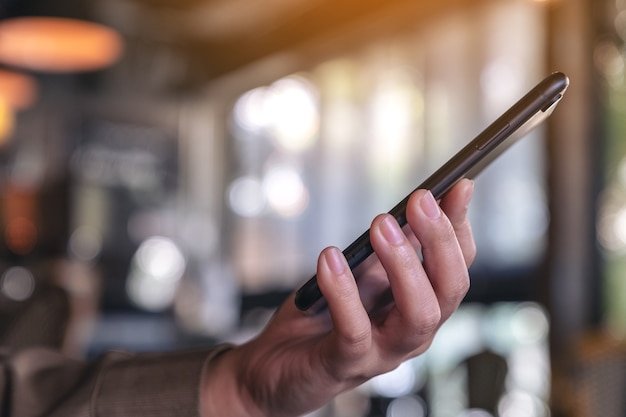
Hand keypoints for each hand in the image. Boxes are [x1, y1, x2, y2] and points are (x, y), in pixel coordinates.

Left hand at [200, 179, 475, 416]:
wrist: (275, 366)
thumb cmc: (321, 315)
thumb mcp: (360, 273)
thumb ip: (389, 248)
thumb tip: (417, 205)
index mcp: (419, 306)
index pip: (456, 268)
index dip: (460, 227)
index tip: (458, 186)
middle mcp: (412, 332)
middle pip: (449, 290)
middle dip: (439, 241)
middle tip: (420, 200)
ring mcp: (383, 353)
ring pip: (418, 315)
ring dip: (404, 264)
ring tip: (382, 224)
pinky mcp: (345, 364)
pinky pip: (354, 330)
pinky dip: (343, 291)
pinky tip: (330, 257)